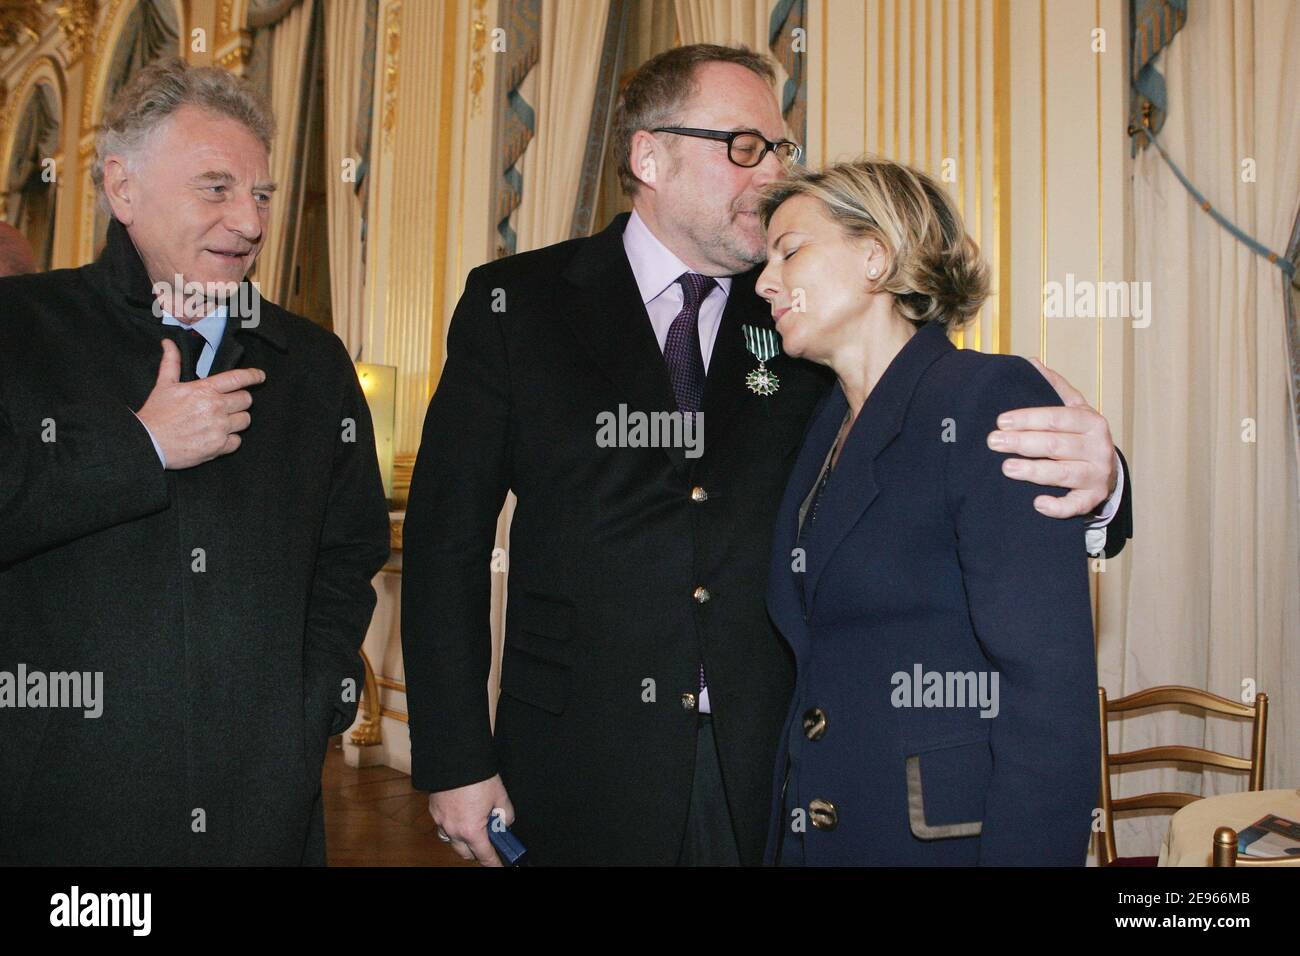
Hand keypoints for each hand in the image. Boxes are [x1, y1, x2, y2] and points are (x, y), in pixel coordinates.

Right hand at [135, 338, 265, 469]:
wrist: (147, 443)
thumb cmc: (156, 414)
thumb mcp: (164, 385)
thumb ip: (171, 362)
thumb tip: (168, 342)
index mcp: (204, 390)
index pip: (238, 378)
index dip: (254, 376)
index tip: (260, 376)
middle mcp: (216, 407)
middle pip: (246, 399)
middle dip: (240, 400)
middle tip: (228, 404)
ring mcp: (219, 428)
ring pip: (245, 420)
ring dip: (237, 419)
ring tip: (222, 421)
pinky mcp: (218, 446)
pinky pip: (237, 441)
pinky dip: (230, 440)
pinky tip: (217, 437)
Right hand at [428, 774, 513, 866]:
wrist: (455, 757)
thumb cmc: (477, 776)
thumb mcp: (500, 795)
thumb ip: (505, 813)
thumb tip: (505, 822)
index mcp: (471, 830)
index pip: (484, 855)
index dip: (493, 863)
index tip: (498, 865)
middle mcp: (453, 830)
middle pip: (465, 853)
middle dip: (477, 851)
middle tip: (489, 841)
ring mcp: (440, 821)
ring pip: (452, 840)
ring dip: (463, 840)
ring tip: (474, 827)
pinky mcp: (434, 810)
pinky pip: (443, 826)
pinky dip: (452, 825)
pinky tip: (461, 814)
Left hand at [986, 357, 1116, 518]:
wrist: (1107, 469)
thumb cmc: (1080, 435)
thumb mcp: (1074, 408)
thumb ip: (1054, 386)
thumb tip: (1030, 362)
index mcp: (1090, 421)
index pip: (1057, 417)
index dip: (1028, 418)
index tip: (1001, 421)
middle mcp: (1097, 447)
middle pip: (1056, 444)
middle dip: (1023, 443)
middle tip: (993, 442)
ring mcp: (1096, 474)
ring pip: (1064, 473)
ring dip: (1035, 471)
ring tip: (1006, 468)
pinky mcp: (1093, 498)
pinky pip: (1076, 506)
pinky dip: (1059, 507)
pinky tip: (1038, 503)